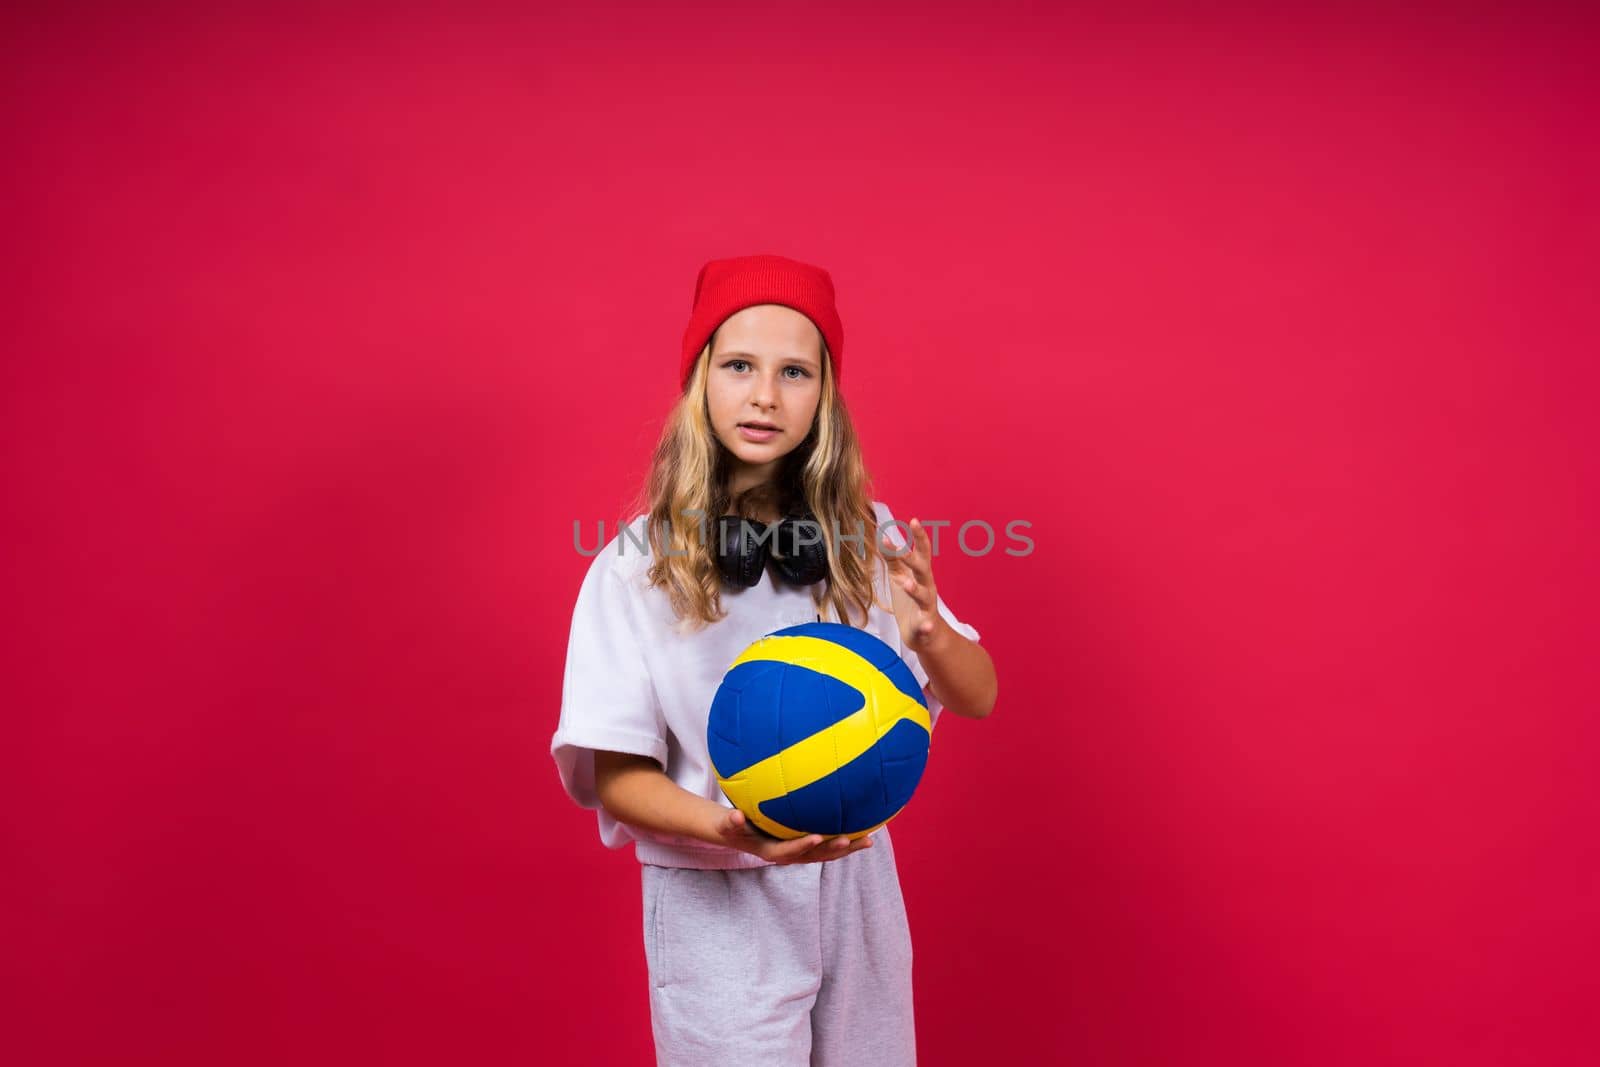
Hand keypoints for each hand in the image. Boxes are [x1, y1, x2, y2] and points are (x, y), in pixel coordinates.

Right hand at [711, 807, 873, 864]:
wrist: (738, 833)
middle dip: (832, 850)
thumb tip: (734, 816)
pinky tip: (864, 831)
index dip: (802, 846)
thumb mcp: (728, 825)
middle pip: (814, 856)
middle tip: (849, 839)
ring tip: (868, 841)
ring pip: (826, 854)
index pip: (789, 851)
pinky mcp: (806, 845)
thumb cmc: (732, 827)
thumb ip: (731, 822)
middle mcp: (788, 855)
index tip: (817, 837)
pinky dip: (845, 841)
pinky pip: (828, 845)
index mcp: (771, 852)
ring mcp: (799, 851)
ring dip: (846, 849)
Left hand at [880, 516, 945, 653]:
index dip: (919, 536)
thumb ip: (894, 559)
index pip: (922, 552)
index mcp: (921, 574)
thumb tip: (884, 538)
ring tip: (906, 584)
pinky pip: (927, 625)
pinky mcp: (926, 625)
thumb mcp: (900, 577)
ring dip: (915, 590)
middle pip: (923, 570)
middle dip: (914, 559)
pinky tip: (926, 626)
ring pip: (924, 596)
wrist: (926, 634)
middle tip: (903, 549)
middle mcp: (927, 587)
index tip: (913, 520)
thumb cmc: (911, 602)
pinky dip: (927, 626)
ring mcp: (928, 607)